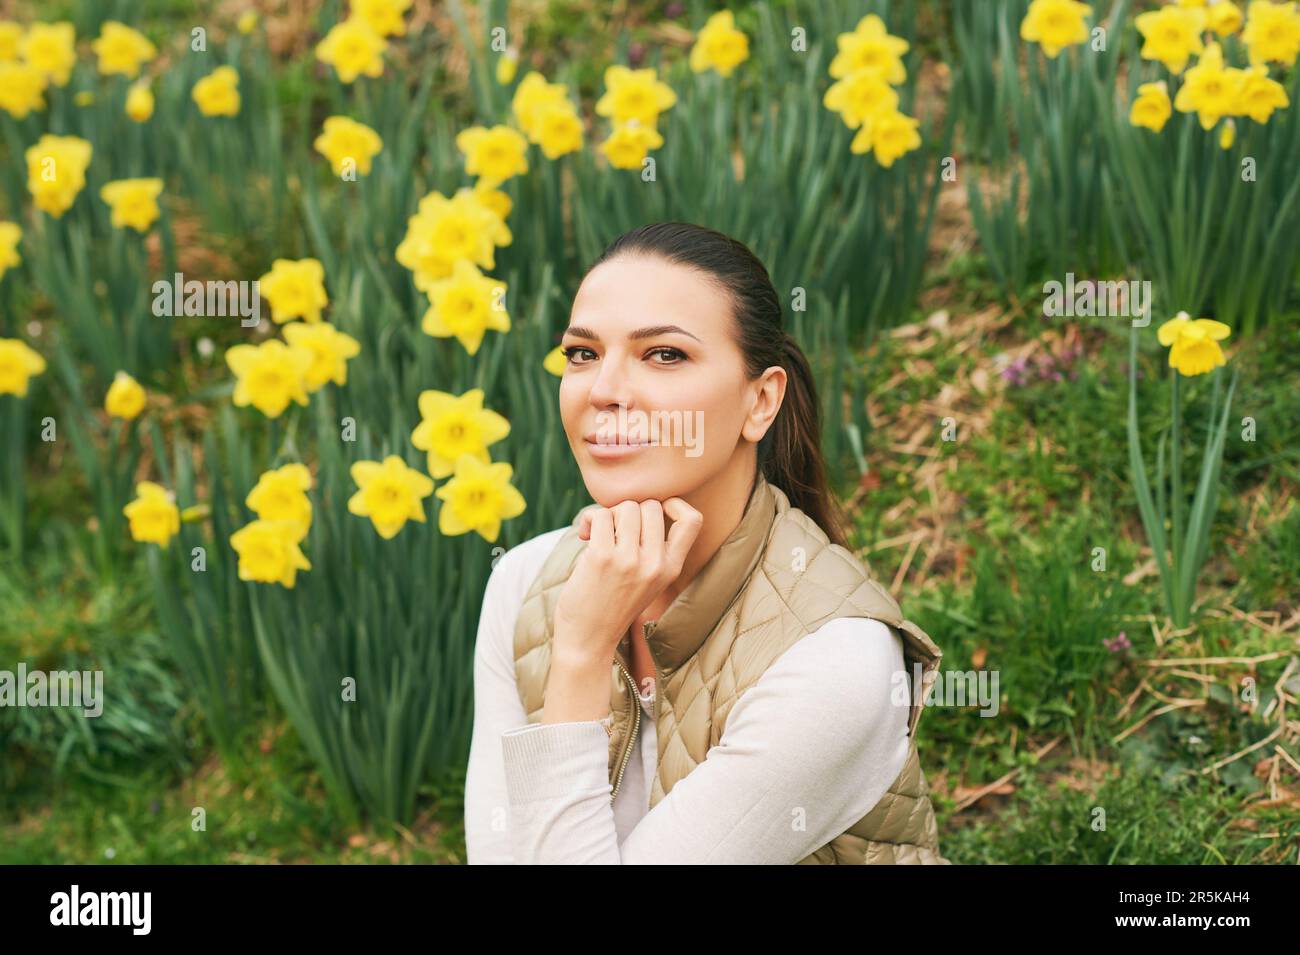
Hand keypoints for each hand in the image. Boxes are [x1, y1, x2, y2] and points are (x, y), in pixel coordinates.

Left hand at [553, 497, 702, 667]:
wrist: (588, 640)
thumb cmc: (612, 605)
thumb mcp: (648, 580)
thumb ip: (652, 547)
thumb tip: (633, 503)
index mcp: (671, 568)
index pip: (693, 519)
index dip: (675, 504)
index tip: (655, 512)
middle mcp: (656, 564)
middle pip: (651, 505)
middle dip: (630, 510)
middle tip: (616, 529)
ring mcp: (630, 561)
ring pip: (626, 507)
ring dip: (609, 514)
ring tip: (599, 532)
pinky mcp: (602, 558)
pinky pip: (601, 515)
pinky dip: (591, 519)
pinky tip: (585, 535)